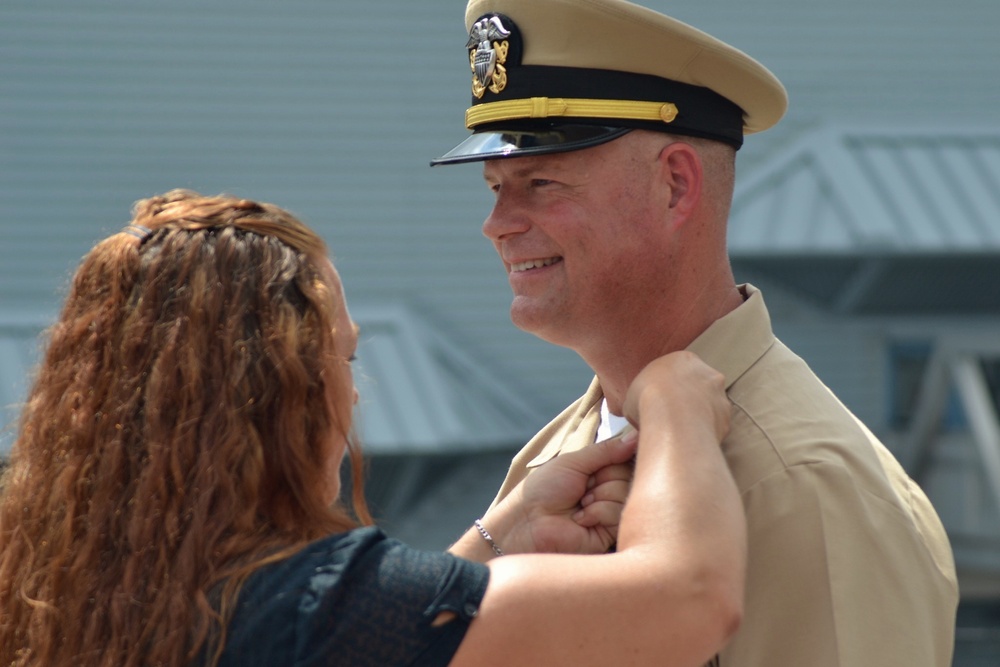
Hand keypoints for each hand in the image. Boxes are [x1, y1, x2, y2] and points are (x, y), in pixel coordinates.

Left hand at [483, 432, 637, 554]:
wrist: (526, 523)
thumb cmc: (542, 490)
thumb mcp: (573, 462)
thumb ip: (606, 450)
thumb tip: (635, 436)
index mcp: (597, 472)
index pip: (625, 458)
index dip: (616, 457)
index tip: (599, 464)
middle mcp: (607, 491)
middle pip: (629, 475)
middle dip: (604, 478)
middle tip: (583, 486)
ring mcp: (609, 512)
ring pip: (626, 494)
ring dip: (599, 496)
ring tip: (579, 503)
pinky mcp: (610, 533)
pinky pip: (619, 514)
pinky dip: (597, 512)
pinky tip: (580, 519)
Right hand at [623, 351, 729, 441]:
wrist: (672, 418)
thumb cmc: (648, 400)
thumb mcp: (631, 396)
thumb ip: (642, 399)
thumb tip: (639, 413)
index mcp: (683, 360)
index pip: (679, 371)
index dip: (669, 388)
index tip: (660, 403)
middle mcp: (707, 373)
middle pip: (699, 386)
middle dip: (689, 400)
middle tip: (673, 417)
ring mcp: (720, 395)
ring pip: (710, 407)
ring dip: (699, 417)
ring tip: (681, 433)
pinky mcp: (726, 418)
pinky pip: (715, 426)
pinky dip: (705, 433)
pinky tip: (691, 441)